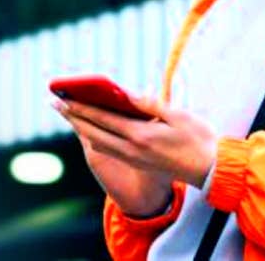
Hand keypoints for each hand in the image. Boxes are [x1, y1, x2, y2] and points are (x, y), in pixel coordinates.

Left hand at [54, 95, 217, 191]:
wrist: (210, 170)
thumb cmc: (198, 139)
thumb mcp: (177, 116)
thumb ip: (150, 104)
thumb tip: (127, 93)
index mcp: (141, 136)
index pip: (103, 119)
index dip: (80, 107)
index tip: (63, 97)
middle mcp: (132, 150)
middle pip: (94, 132)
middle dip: (72, 116)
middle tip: (54, 102)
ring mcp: (134, 159)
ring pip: (98, 142)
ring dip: (81, 127)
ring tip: (68, 113)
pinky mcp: (138, 163)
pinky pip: (109, 149)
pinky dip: (95, 137)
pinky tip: (91, 129)